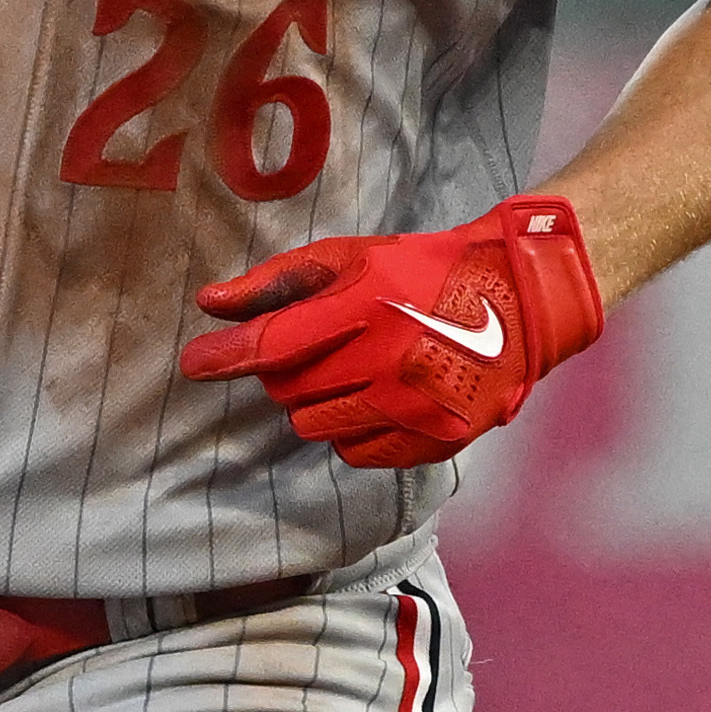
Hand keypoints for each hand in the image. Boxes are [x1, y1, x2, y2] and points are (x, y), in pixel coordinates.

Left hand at [179, 194, 609, 465]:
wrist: (516, 303)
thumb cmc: (421, 272)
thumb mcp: (351, 258)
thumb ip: (277, 283)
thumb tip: (209, 303)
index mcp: (367, 308)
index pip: (273, 345)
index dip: (226, 356)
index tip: (194, 364)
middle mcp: (389, 363)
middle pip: (289, 392)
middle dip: (289, 373)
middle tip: (322, 347)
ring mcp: (413, 408)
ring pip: (316, 427)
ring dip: (318, 403)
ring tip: (352, 371)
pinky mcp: (432, 441)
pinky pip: (355, 452)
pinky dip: (354, 430)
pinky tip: (379, 398)